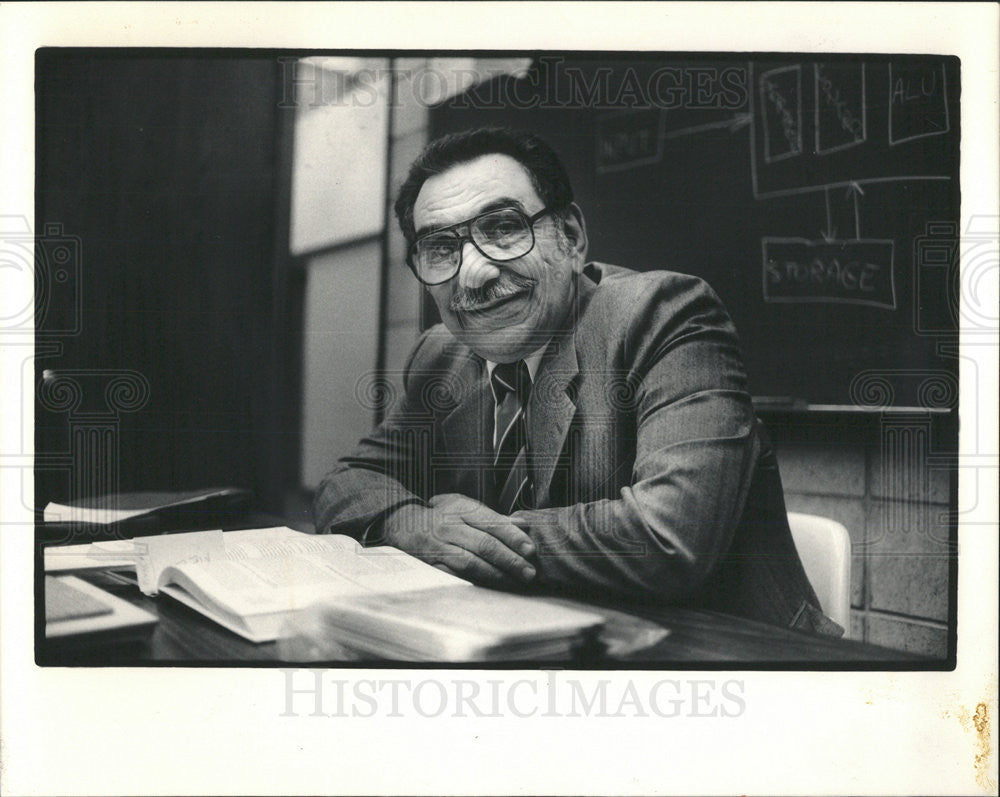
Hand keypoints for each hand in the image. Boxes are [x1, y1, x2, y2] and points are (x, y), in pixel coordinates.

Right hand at [382, 494, 535, 587]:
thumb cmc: (442, 515)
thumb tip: (524, 524)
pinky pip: (454, 576)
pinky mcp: (430, 564)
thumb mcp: (466, 507)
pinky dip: (474, 582)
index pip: (492, 523)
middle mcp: (449, 527)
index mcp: (462, 510)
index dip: (513, 537)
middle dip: (510, 560)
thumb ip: (495, 518)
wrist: (402, 523)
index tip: (531, 549)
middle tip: (529, 572)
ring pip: (470, 562)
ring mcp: (438, 547)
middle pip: (484, 544)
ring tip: (514, 582)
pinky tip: (490, 587)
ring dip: (496, 574)